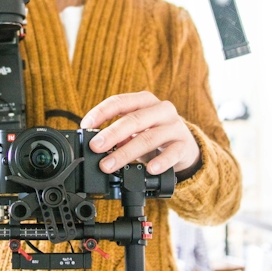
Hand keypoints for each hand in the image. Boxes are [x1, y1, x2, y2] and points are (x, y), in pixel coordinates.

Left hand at [80, 91, 200, 175]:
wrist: (185, 145)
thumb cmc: (154, 132)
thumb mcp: (136, 129)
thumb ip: (119, 133)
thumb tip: (97, 144)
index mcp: (144, 100)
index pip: (120, 101)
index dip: (101, 112)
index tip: (86, 125)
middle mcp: (161, 110)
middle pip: (134, 120)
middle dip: (112, 134)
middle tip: (95, 146)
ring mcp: (174, 126)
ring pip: (149, 138)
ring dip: (126, 153)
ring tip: (109, 165)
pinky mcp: (184, 145)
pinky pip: (172, 153)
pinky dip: (160, 162)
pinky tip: (149, 169)